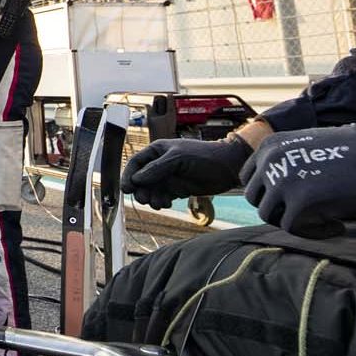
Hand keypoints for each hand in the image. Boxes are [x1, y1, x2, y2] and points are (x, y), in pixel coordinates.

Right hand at [122, 134, 252, 208]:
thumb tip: (136, 180)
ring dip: (152, 198)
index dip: (129, 176)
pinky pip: (162, 197)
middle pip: (141, 180)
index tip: (127, 189)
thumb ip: (156, 169)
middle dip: (141, 190)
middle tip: (145, 199)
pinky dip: (161, 201)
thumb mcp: (178, 158)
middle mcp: (160, 164)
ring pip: (151, 190)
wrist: (228, 167)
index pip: (136, 163)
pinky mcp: (177, 189)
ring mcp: (169, 177)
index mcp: (157, 151)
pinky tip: (167, 203)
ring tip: (159, 203)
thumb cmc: (204, 156)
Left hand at [239, 119, 355, 237]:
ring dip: (296, 222)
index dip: (267, 193)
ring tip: (326, 219)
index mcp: (270, 145)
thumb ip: (287, 164)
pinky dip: (314, 232)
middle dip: (279, 209)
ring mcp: (282, 182)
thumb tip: (278, 192)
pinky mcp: (300, 202)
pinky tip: (337, 225)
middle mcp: (269, 162)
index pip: (248, 178)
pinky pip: (292, 228)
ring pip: (271, 215)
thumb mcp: (309, 147)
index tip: (289, 201)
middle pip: (257, 199)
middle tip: (307, 214)